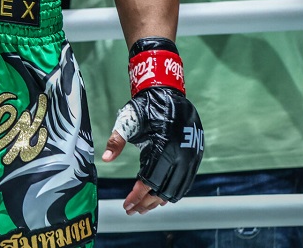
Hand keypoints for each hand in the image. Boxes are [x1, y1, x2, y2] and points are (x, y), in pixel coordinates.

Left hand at [103, 37, 203, 208]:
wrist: (168, 92)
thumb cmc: (146, 106)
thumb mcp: (129, 120)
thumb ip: (117, 139)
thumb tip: (106, 158)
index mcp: (164, 145)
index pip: (150, 180)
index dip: (137, 196)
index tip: (126, 206)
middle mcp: (182, 153)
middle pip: (163, 189)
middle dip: (146, 203)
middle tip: (132, 210)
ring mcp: (192, 156)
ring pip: (176, 189)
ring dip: (159, 201)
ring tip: (144, 207)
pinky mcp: (197, 156)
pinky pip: (187, 181)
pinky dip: (173, 192)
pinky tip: (161, 197)